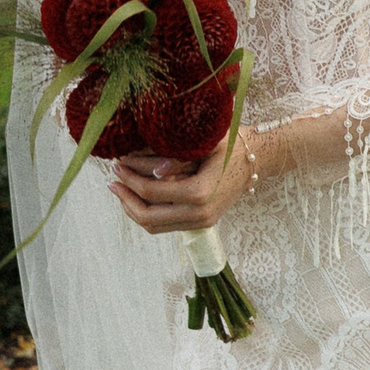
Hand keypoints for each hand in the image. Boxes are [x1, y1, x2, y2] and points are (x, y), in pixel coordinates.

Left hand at [110, 131, 253, 236]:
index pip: (151, 192)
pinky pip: (165, 226)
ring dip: (132, 209)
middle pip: (148, 217)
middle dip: (125, 198)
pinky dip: (147, 214)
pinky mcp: (201, 223)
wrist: (256, 159)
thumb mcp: (205, 143)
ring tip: (120, 190)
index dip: (130, 179)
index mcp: (200, 193)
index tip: (118, 164)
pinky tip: (137, 197)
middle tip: (113, 180)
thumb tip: (153, 171)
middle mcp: (200, 213)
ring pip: (154, 226)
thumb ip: (178, 158)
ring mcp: (201, 222)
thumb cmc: (230, 144)